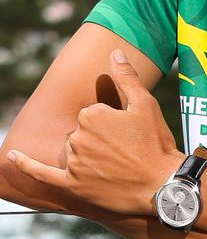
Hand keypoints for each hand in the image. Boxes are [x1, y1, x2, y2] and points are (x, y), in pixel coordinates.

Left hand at [7, 49, 182, 214]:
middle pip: (80, 133)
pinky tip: (12, 156)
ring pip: (72, 151)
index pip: (91, 115)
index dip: (111, 124)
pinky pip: (42, 173)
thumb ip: (126, 77)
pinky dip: (25, 165)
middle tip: (124, 150)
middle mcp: (78, 137)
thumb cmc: (155, 142)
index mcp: (92, 114)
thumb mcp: (145, 104)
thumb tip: (114, 52)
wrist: (160, 184)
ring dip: (87, 155)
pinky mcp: (71, 185)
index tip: (127, 134)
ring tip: (114, 165)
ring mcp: (73, 162)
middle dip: (98, 140)